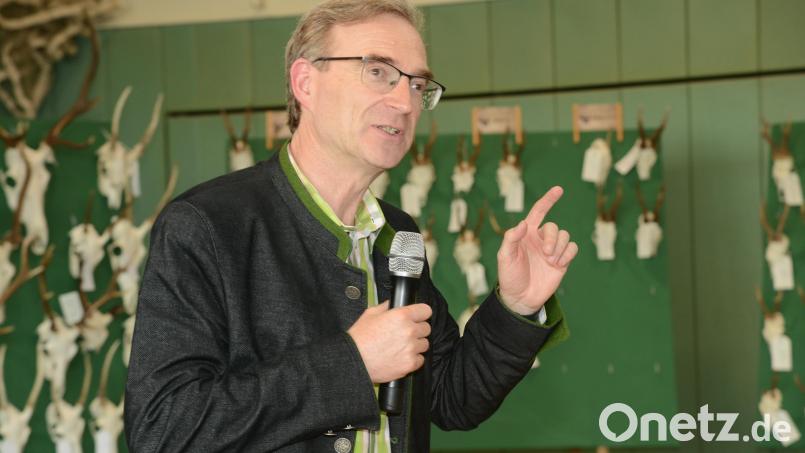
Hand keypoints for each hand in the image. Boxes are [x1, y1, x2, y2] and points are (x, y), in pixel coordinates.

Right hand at [347, 301, 431, 382]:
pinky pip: (420, 359)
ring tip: (401, 347)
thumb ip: (385, 306)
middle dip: (417, 330)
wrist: (353, 360)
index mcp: (401, 315)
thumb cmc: (359, 338)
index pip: (426, 310)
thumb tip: (391, 304)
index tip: (417, 317)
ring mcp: (411, 348)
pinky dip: (413, 359)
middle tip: (405, 334)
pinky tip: (401, 357)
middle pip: (426, 328)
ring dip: (416, 345)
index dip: (421, 314)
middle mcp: (409, 331)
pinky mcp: (410, 364)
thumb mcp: (369, 314)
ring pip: (424, 344)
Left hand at [497, 186, 577, 315]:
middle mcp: (541, 239)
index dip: (548, 200)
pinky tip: (558, 264)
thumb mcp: (505, 257)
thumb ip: (511, 238)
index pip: (538, 212)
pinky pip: (572, 248)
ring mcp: (552, 250)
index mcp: (526, 234)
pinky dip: (568, 254)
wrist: (521, 298)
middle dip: (553, 238)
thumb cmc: (510, 276)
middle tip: (546, 254)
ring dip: (559, 247)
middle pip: (554, 227)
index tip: (559, 189)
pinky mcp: (562, 261)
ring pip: (566, 236)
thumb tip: (523, 223)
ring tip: (550, 261)